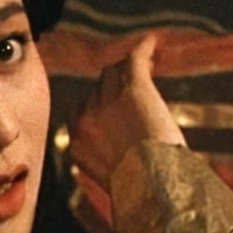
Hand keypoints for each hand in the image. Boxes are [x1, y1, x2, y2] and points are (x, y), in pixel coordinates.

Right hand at [67, 35, 185, 190]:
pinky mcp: (134, 89)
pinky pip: (134, 58)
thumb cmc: (139, 189)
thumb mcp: (106, 178)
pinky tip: (152, 43)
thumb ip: (99, 158)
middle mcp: (86, 118)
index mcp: (76, 142)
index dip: (96, 104)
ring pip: (113, 71)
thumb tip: (108, 149)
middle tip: (132, 86)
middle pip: (96, 88)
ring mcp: (108, 101)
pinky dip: (144, 48)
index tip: (111, 105)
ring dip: (127, 69)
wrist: (156, 187)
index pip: (79, 108)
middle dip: (112, 87)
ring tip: (145, 67)